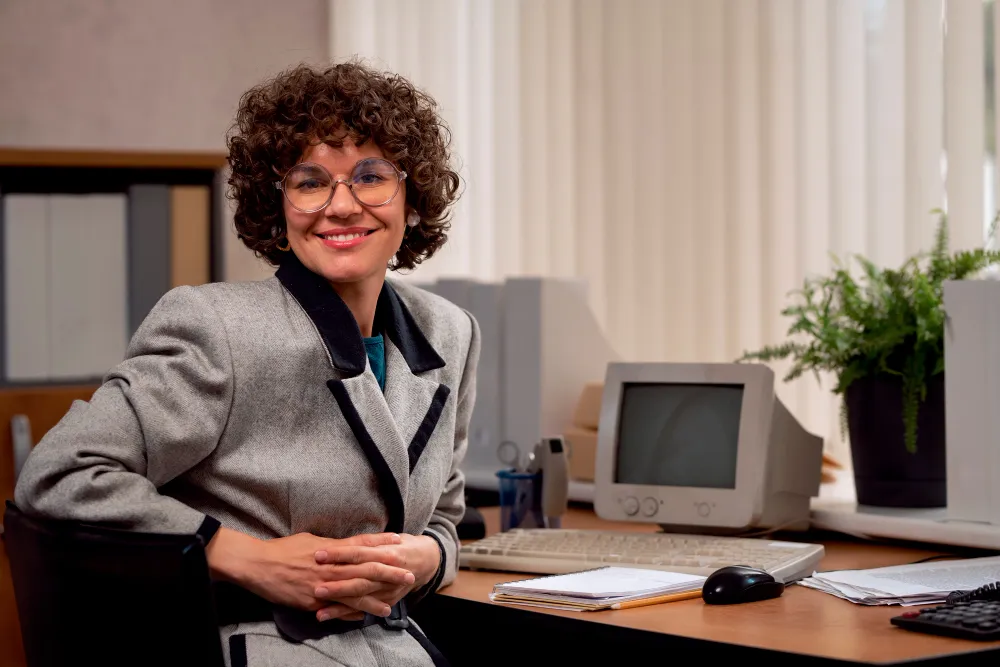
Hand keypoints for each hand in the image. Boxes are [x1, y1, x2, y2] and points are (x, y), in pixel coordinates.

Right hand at [206, 528, 414, 616]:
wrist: (259, 565)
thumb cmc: (284, 549)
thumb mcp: (311, 540)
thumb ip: (331, 546)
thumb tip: (345, 547)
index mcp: (331, 548)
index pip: (362, 544)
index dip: (381, 543)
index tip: (399, 541)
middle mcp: (331, 565)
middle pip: (366, 568)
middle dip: (389, 572)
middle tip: (408, 573)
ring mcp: (323, 584)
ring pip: (355, 592)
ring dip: (375, 598)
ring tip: (392, 604)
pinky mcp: (313, 600)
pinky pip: (336, 608)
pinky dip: (352, 613)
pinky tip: (365, 616)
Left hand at [312, 533, 441, 621]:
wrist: (426, 560)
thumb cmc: (400, 545)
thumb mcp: (385, 538)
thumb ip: (364, 542)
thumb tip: (335, 542)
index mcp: (385, 552)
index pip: (358, 552)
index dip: (339, 553)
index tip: (318, 555)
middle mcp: (387, 571)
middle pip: (359, 578)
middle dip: (338, 584)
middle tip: (316, 587)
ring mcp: (387, 589)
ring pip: (361, 598)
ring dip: (340, 605)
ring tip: (319, 610)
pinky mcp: (386, 601)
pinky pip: (365, 610)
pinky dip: (347, 615)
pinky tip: (329, 618)